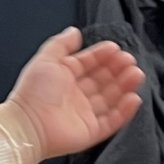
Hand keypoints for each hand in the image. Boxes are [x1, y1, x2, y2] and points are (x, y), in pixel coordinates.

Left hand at [7, 28, 143, 159]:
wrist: (27, 124)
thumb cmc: (33, 92)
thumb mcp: (46, 60)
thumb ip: (60, 44)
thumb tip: (75, 31)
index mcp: (65, 78)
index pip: (89, 64)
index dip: (102, 55)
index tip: (115, 48)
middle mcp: (76, 95)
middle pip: (103, 80)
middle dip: (117, 69)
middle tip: (129, 60)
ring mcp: (85, 114)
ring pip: (110, 99)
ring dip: (124, 86)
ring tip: (136, 74)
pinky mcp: (91, 131)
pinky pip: (112, 121)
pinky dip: (124, 111)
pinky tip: (133, 97)